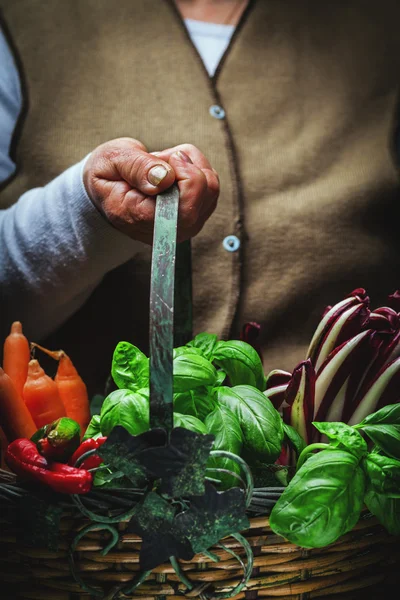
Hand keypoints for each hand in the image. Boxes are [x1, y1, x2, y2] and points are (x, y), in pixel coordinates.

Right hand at [83, 138, 218, 243]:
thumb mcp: (111, 161)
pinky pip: (211, 187)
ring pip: (211, 186)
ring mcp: (184, 225)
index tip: (164, 158)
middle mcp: (168, 229)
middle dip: (188, 163)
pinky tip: (172, 172)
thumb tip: (166, 177)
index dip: (185, 174)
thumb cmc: (108, 175)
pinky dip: (195, 170)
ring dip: (191, 164)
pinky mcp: (194, 217)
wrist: (107, 192)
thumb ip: (137, 167)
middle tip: (159, 159)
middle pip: (206, 192)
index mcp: (142, 218)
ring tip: (163, 165)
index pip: (186, 205)